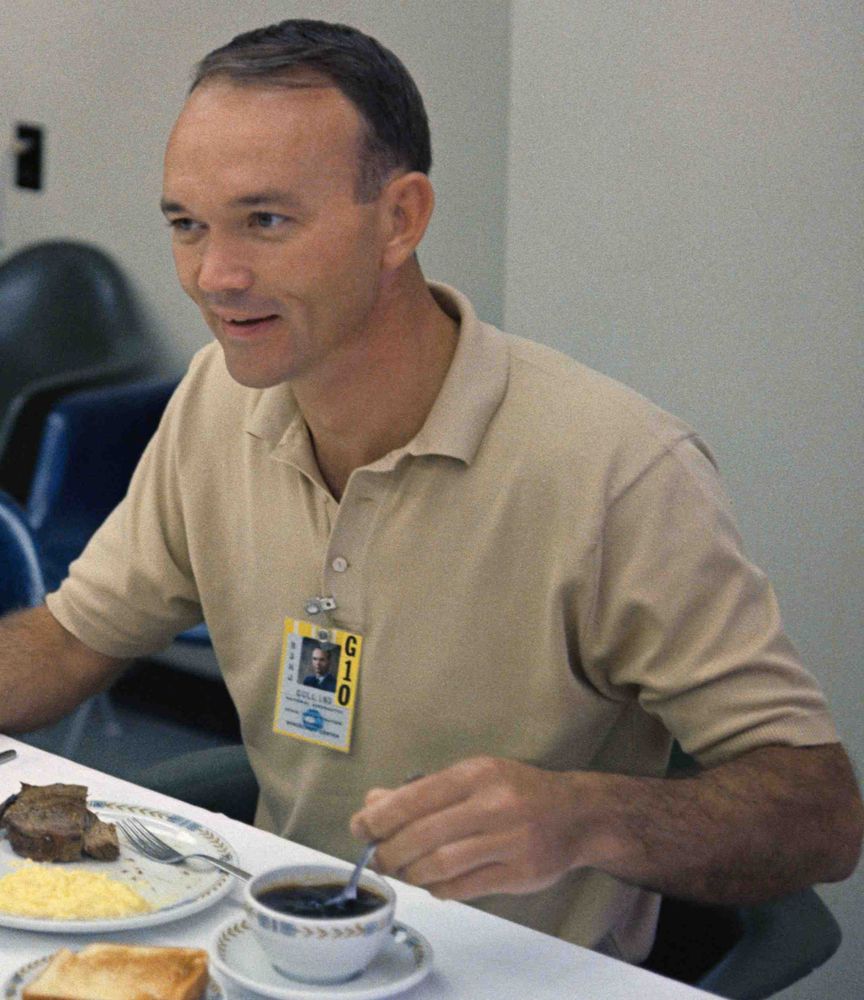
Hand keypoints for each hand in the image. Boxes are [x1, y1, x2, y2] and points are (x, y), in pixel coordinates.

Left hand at [350, 756, 589, 900]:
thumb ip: (424, 791)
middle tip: (378, 858)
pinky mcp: (520, 874)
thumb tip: (374, 802)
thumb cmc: (516, 791)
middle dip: (391, 851)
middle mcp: (494, 804)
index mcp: (478, 774)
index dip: (381, 817)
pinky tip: (433, 882)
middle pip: (424, 835)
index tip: (360, 828)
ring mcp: (510, 841)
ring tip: (404, 871)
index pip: (417, 797)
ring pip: (441, 865)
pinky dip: (439, 888)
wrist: (576, 814)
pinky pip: (464, 887)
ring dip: (412, 873)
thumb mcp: (472, 777)